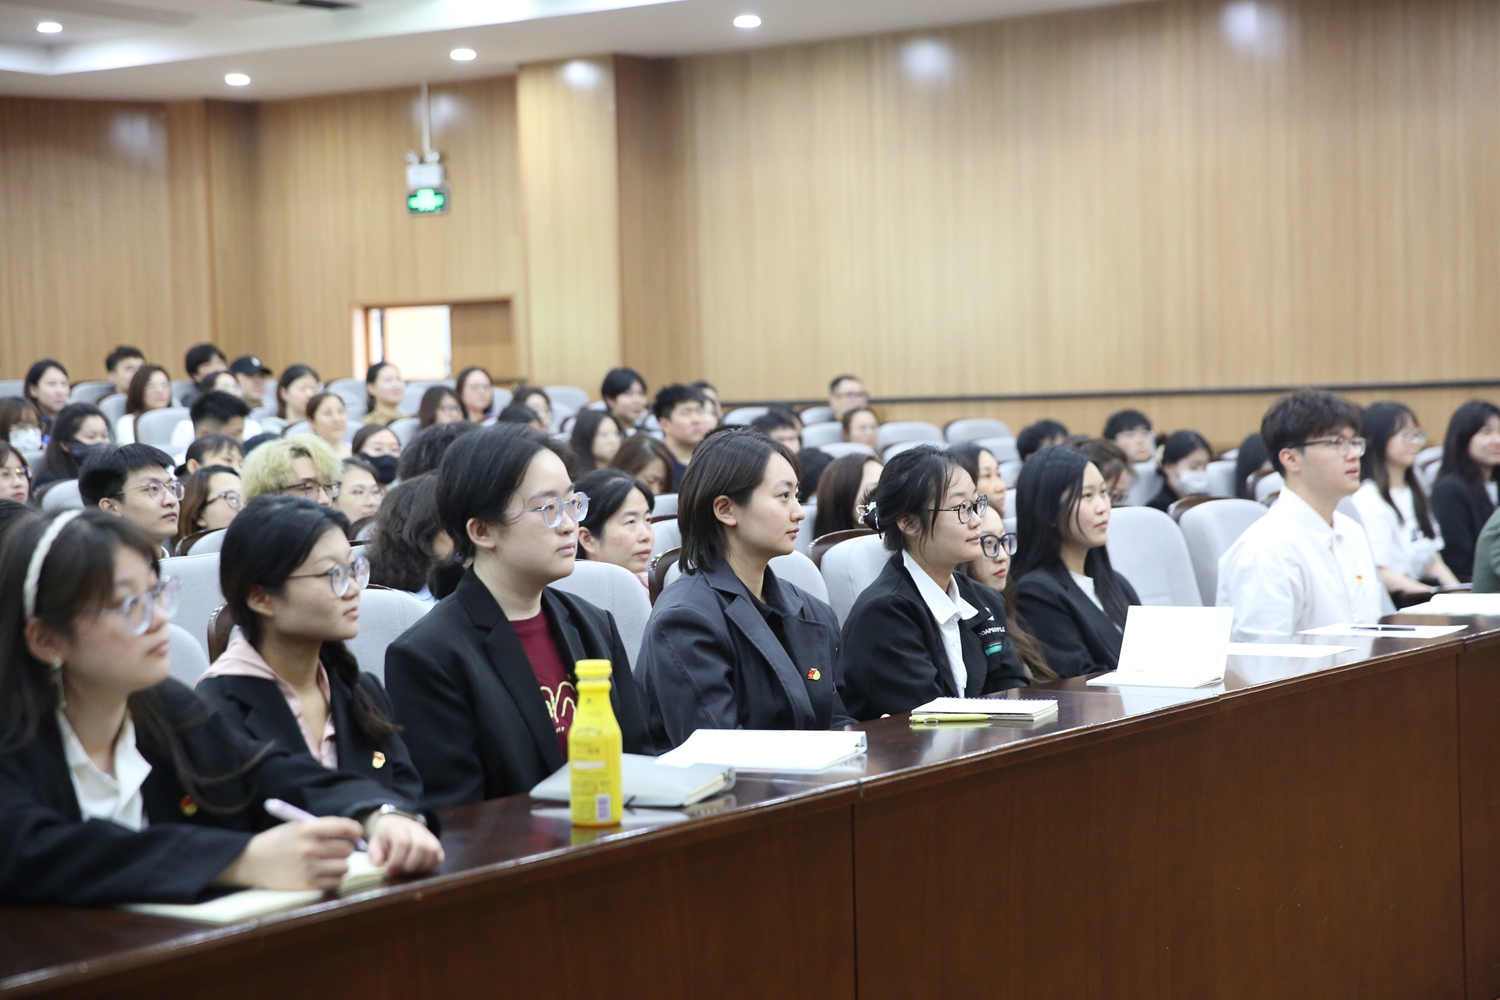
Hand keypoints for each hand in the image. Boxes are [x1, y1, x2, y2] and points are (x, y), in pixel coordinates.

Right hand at [219, 817, 361, 890]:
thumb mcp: (297, 827)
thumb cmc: (278, 841)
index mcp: (307, 830)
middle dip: (346, 847)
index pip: (343, 828)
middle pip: (347, 849)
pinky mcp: (307, 885)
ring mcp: (308, 869)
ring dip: (341, 864)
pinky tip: (326, 873)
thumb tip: (351, 833)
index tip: (355, 832)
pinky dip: (335, 878)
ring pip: (344, 866)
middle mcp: (309, 849)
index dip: (354, 830)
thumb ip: (322, 828)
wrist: (252, 862)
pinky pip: (336, 882)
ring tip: (331, 861)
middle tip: (339, 848)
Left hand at [366, 814, 443, 873]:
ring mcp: (429, 835)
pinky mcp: (436, 844)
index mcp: (398, 826)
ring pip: (432, 851)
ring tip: (408, 871)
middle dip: (408, 865)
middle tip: (399, 873)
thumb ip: (374, 852)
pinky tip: (418, 869)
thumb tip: (378, 864)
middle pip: (420, 847)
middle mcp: (416, 828)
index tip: (388, 872)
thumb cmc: (385, 838)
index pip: (403, 842)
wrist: (397, 825)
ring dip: (419, 867)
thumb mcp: (374, 842)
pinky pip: (439, 857)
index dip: (396, 861)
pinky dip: (429, 866)